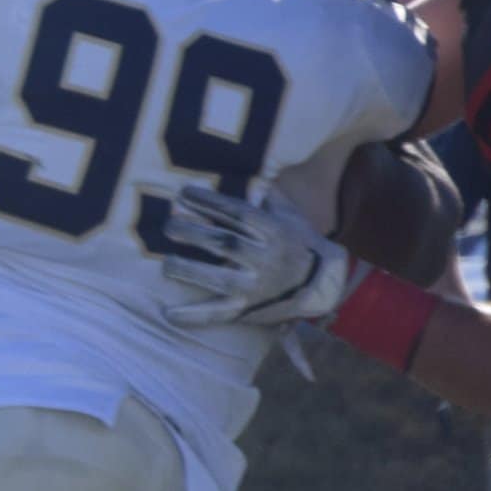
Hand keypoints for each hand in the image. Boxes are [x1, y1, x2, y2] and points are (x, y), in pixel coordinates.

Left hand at [159, 184, 362, 326]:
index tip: (182, 193)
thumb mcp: (290, 215)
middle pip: (225, 244)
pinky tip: (167, 314)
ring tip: (165, 265)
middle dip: (195, 234)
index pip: (237, 213)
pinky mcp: (247, 309)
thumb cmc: (299, 243)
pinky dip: (192, 316)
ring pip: (220, 279)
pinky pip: (218, 314)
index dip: (210, 202)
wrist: (324, 284)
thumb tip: (253, 174)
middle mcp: (264, 257)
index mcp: (273, 231)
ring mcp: (255, 286)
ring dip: (190, 271)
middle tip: (168, 226)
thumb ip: (269, 196)